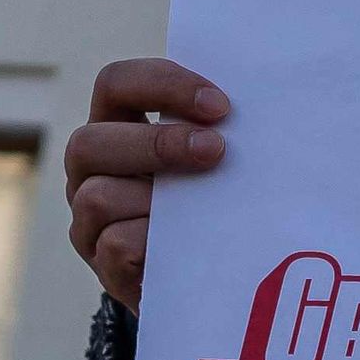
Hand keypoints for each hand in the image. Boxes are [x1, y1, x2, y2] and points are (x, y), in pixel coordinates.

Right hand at [64, 59, 231, 308]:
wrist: (203, 275)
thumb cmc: (214, 198)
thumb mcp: (211, 156)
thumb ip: (220, 128)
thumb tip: (269, 108)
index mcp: (116, 126)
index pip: (115, 85)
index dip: (162, 86)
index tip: (220, 106)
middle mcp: (92, 170)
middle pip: (89, 142)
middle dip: (157, 144)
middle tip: (216, 152)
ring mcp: (90, 221)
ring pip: (97, 197)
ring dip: (155, 198)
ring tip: (204, 208)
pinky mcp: (105, 266)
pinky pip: (116, 246)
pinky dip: (154, 241)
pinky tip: (190, 245)